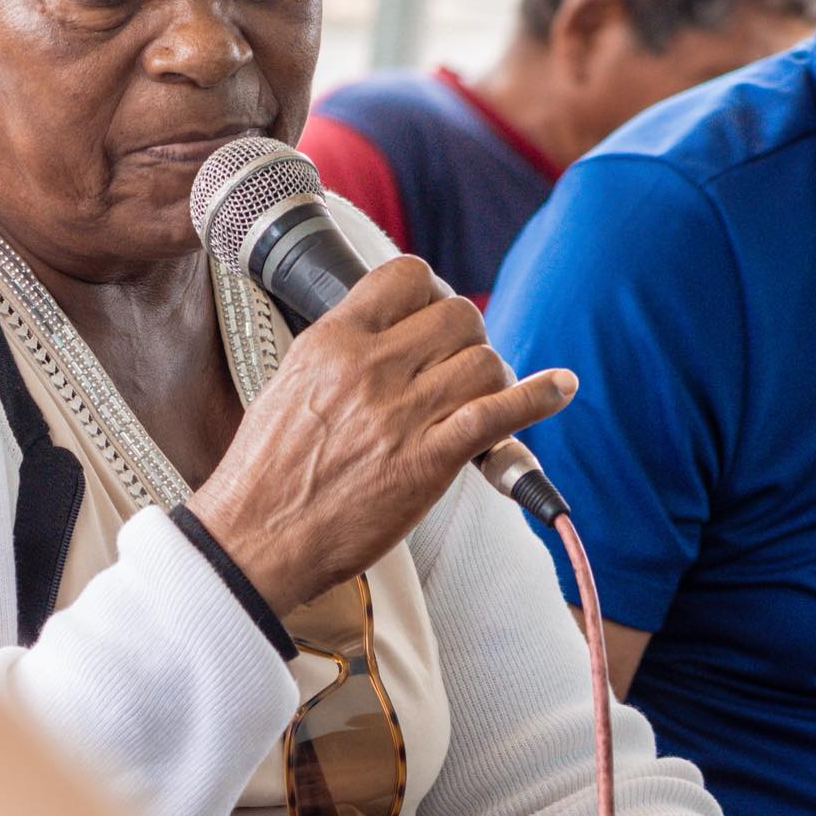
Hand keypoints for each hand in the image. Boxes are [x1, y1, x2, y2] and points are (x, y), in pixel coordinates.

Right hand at [191, 255, 575, 614]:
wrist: (256, 538)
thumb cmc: (267, 471)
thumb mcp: (289, 382)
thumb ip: (339, 351)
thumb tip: (384, 334)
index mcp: (331, 341)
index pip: (406, 276)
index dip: (432, 293)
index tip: (433, 317)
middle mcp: (369, 367)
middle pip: (458, 315)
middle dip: (467, 337)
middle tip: (457, 367)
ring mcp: (401, 414)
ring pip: (484, 359)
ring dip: (494, 375)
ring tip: (482, 397)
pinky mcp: (429, 462)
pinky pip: (501, 412)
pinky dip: (540, 396)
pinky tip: (560, 388)